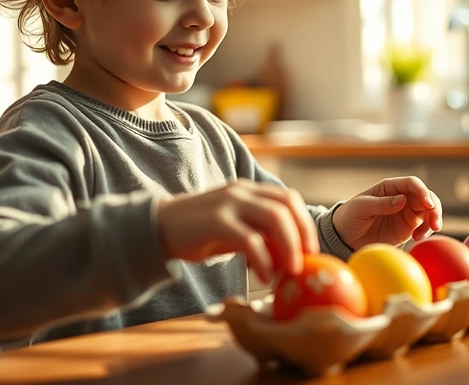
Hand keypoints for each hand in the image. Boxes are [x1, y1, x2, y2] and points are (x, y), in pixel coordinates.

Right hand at [155, 179, 318, 283]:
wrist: (158, 228)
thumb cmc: (199, 233)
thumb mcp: (233, 229)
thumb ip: (259, 234)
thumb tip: (288, 256)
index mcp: (248, 190)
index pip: (288, 198)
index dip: (304, 223)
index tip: (310, 250)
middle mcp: (242, 191)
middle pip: (286, 205)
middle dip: (302, 235)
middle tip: (306, 263)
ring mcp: (229, 203)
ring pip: (274, 217)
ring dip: (289, 246)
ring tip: (290, 271)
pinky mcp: (216, 221)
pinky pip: (250, 239)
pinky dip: (263, 259)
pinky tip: (264, 276)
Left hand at [331, 176, 442, 249]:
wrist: (346, 238)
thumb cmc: (350, 217)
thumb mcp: (361, 208)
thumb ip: (381, 204)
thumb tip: (402, 200)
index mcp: (389, 187)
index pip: (412, 183)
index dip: (422, 191)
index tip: (428, 204)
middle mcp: (401, 197)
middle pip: (426, 196)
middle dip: (434, 207)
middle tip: (435, 223)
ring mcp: (406, 212)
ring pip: (429, 210)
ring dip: (434, 219)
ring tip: (429, 231)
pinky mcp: (408, 227)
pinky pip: (425, 225)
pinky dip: (427, 230)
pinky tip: (417, 238)